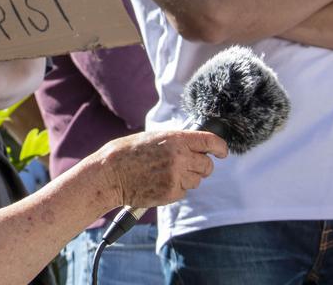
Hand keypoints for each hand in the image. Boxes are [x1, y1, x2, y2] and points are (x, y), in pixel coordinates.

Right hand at [95, 130, 226, 210]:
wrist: (110, 173)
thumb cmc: (128, 153)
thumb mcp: (153, 138)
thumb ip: (176, 142)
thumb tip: (196, 147)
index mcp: (175, 139)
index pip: (210, 141)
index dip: (220, 147)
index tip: (222, 152)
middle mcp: (179, 157)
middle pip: (207, 165)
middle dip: (201, 166)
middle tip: (187, 166)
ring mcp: (176, 176)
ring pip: (197, 180)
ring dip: (186, 178)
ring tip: (164, 174)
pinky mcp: (171, 192)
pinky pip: (184, 192)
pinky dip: (175, 188)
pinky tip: (158, 182)